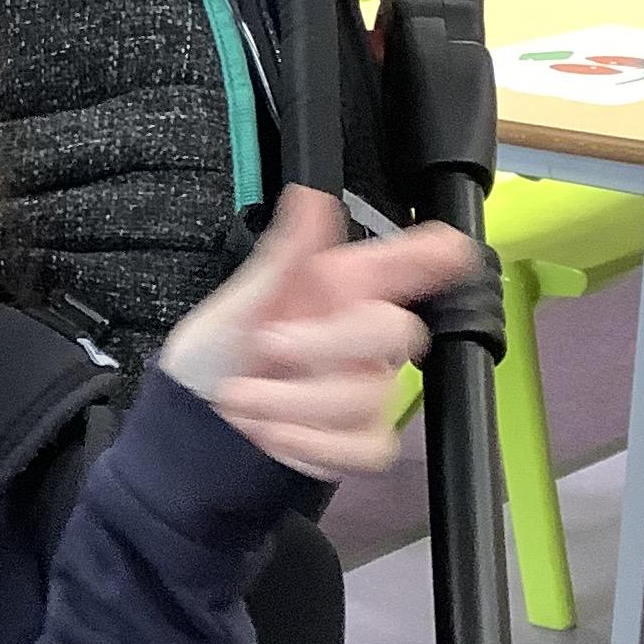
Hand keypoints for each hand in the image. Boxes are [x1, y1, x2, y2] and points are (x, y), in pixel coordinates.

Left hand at [160, 187, 479, 479]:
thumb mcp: (241, 300)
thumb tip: (308, 196)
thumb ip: (284, 255)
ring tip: (241, 397)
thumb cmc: (220, 354)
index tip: (446, 248)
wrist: (197, 421)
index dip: (432, 255)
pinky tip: (272, 432)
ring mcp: (366, 390)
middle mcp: (362, 337)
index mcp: (341, 290)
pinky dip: (312, 444)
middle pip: (397, 332)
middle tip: (267, 345)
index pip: (404, 265)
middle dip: (328, 342)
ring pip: (368, 396)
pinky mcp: (359, 442)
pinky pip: (366, 447)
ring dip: (293, 400)